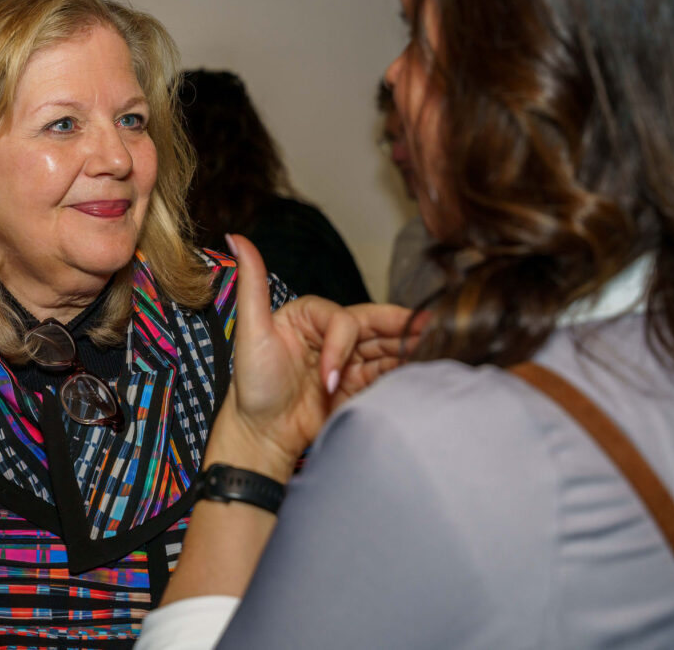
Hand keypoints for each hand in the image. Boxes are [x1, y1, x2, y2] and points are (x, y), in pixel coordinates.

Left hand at [206, 234, 418, 481]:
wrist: (261, 435)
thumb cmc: (252, 385)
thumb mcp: (251, 331)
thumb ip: (252, 284)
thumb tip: (237, 237)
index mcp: (309, 315)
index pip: (342, 321)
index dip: (341, 346)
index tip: (328, 379)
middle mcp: (329, 333)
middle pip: (373, 326)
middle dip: (400, 331)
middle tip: (430, 332)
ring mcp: (345, 359)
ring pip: (385, 347)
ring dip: (408, 349)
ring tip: (436, 351)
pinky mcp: (356, 384)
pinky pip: (385, 373)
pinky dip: (403, 371)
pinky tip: (422, 372)